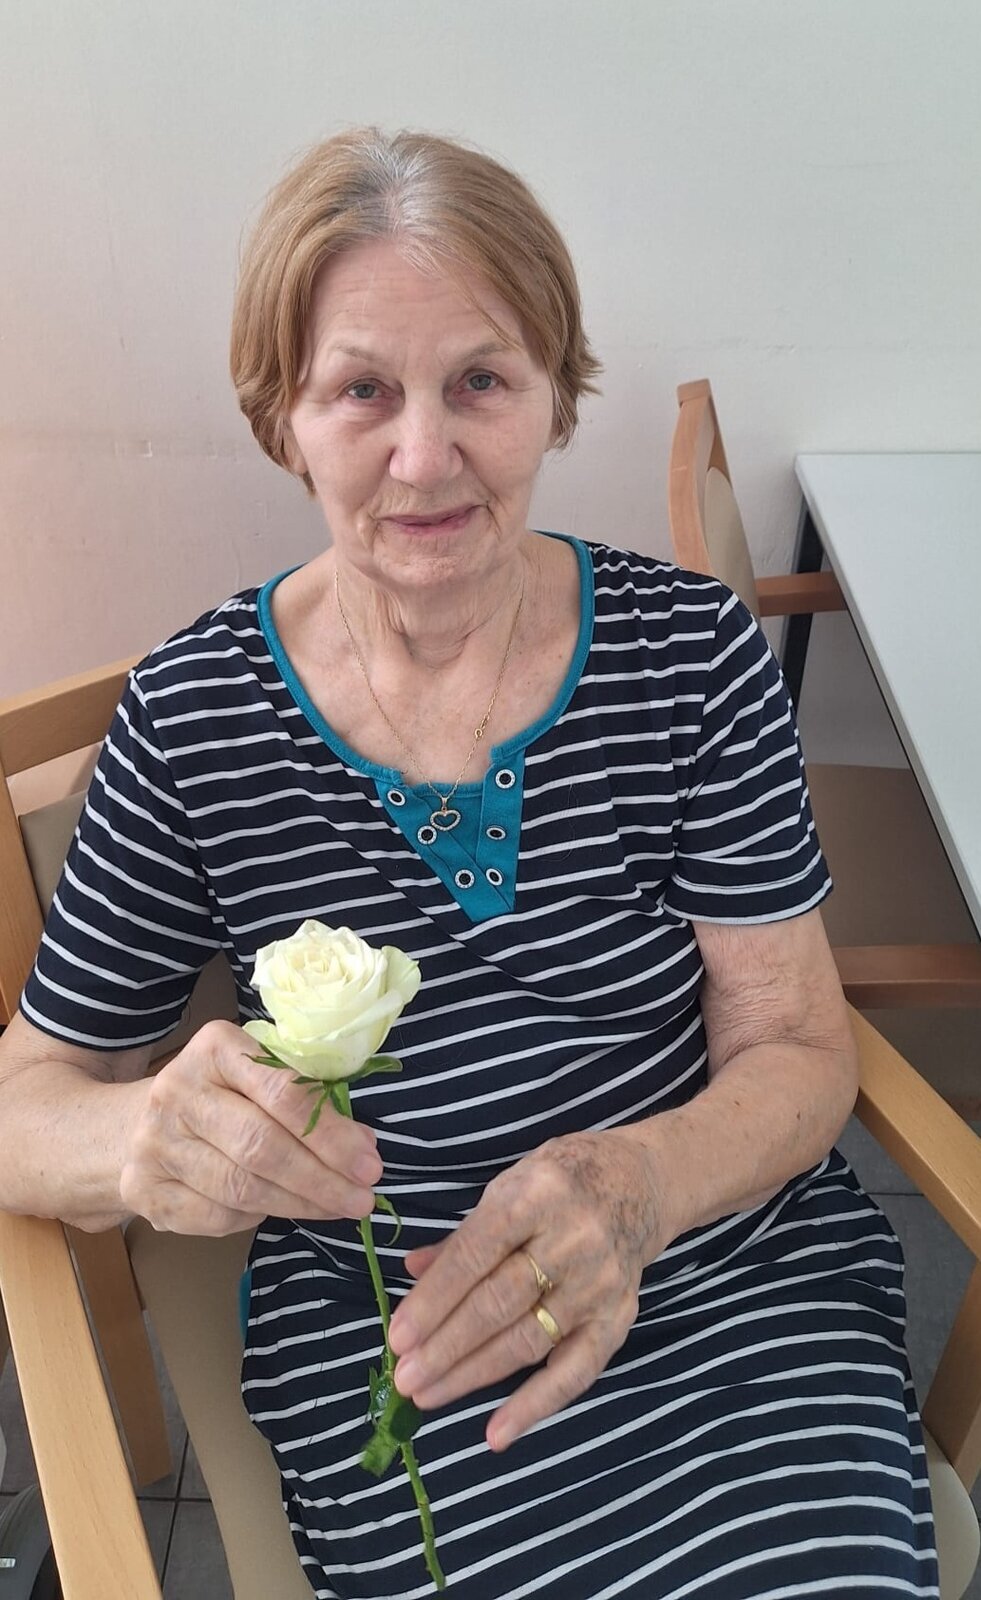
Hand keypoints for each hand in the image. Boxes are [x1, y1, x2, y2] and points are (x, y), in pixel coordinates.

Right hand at [119, 1019, 382, 1233]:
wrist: (129, 1128)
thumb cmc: (215, 1097)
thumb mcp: (253, 1075)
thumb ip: (302, 1098)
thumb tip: (362, 1143)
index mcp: (214, 1049)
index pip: (282, 1092)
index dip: (330, 1134)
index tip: (369, 1161)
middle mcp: (177, 1091)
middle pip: (261, 1146)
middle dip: (321, 1177)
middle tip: (362, 1198)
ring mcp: (156, 1144)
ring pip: (242, 1187)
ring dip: (300, 1204)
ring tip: (338, 1208)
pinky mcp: (145, 1191)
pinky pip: (218, 1217)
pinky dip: (259, 1218)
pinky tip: (285, 1210)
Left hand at [387, 1130, 665, 1450]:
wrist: (639, 1184)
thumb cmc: (560, 1182)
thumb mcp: (510, 1185)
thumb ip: (463, 1235)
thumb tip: (411, 1270)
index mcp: (536, 1195)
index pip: (476, 1254)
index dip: (434, 1298)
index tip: (398, 1336)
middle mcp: (572, 1239)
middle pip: (499, 1302)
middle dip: (446, 1345)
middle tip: (404, 1377)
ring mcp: (599, 1284)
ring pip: (527, 1340)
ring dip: (472, 1374)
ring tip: (427, 1395)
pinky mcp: (618, 1319)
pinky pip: (575, 1372)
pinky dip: (534, 1406)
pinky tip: (496, 1433)